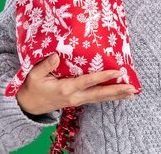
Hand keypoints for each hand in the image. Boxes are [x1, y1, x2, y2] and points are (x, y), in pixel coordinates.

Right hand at [15, 53, 136, 115]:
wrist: (28, 105)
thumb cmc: (32, 87)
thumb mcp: (34, 75)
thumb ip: (46, 65)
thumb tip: (57, 55)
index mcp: (66, 88)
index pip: (89, 81)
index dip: (104, 76)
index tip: (118, 71)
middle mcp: (75, 97)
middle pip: (100, 94)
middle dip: (117, 91)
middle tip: (132, 88)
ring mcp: (77, 101)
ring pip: (100, 98)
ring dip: (117, 95)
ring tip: (132, 93)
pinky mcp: (78, 101)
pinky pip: (96, 98)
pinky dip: (109, 96)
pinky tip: (119, 95)